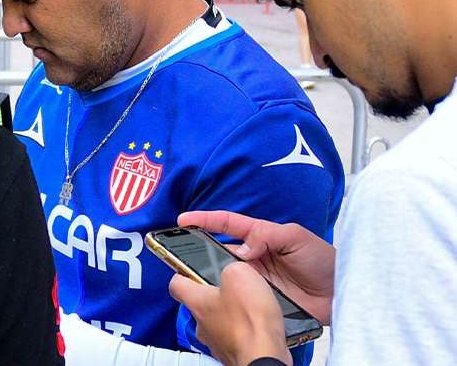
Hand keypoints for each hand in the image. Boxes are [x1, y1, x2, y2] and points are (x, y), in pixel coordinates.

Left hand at [170, 262, 290, 365]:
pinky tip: (259, 323)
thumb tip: (232, 271)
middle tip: (232, 286)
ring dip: (232, 313)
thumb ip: (229, 267)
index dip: (182, 273)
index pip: (177, 284)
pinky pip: (235, 336)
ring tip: (251, 305)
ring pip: (218, 321)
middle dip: (215, 294)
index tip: (188, 268)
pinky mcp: (233, 352)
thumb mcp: (240, 274)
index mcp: (196, 301)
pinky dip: (245, 329)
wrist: (265, 356)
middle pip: (199, 304)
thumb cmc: (250, 321)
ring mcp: (216, 341)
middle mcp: (201, 323)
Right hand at [178, 210, 334, 323]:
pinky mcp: (259, 300)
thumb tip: (240, 250)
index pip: (227, 224)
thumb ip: (267, 236)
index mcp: (260, 236)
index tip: (183, 219)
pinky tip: (216, 299)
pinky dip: (226, 298)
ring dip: (209, 276)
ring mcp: (254, 280)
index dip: (205, 220)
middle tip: (179, 252)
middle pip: (218, 251)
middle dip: (197, 250)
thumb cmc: (323, 260)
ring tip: (191, 277)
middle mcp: (252, 258)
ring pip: (224, 276)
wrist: (341, 293)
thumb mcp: (297, 237)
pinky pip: (238, 298)